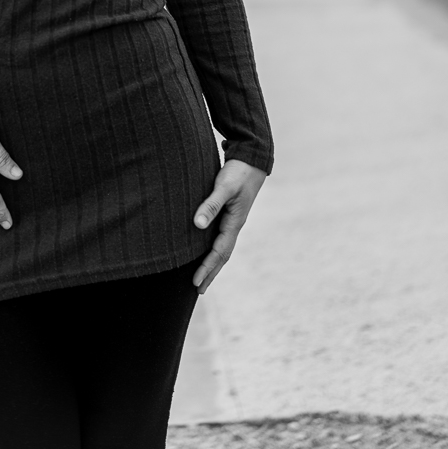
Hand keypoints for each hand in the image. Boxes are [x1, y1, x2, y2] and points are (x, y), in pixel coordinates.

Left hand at [192, 159, 266, 293]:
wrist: (252, 159)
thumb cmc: (238, 172)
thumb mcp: (224, 187)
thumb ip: (211, 204)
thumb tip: (197, 224)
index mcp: (234, 223)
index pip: (219, 252)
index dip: (207, 268)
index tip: (195, 283)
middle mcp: (234, 225)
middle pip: (222, 255)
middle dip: (211, 272)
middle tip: (198, 289)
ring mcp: (233, 220)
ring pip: (222, 247)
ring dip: (212, 263)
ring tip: (201, 276)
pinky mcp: (229, 212)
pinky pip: (220, 236)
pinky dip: (212, 247)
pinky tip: (204, 249)